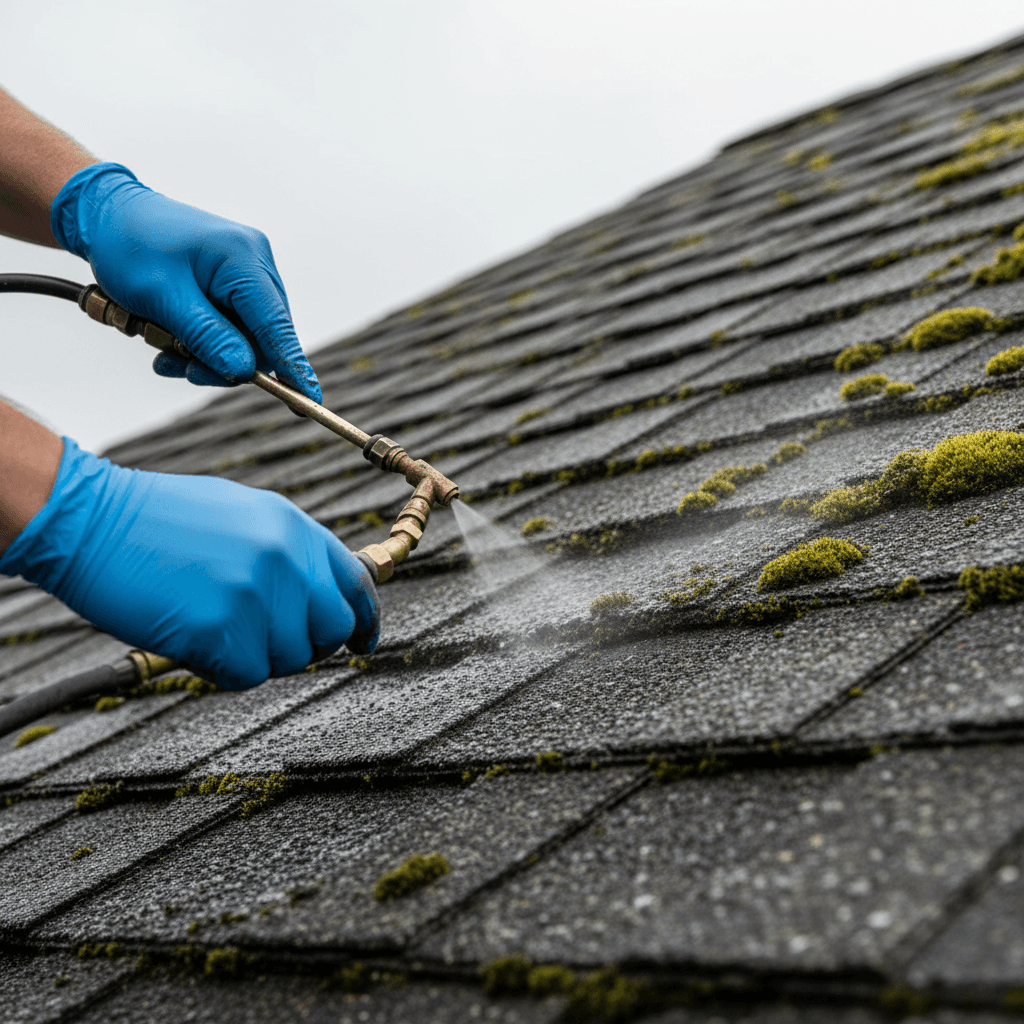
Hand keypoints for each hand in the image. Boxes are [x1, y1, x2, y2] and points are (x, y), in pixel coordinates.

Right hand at [0, 439, 378, 688]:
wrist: (90, 519)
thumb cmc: (157, 521)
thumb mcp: (242, 515)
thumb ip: (287, 552)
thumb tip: (317, 596)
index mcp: (294, 526)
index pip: (355, 583)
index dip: (365, 619)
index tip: (363, 641)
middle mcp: (286, 558)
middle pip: (333, 628)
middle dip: (308, 644)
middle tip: (268, 643)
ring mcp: (256, 594)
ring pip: (290, 658)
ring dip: (257, 655)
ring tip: (212, 624)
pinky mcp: (221, 629)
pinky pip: (247, 675)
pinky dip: (222, 669)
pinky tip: (193, 638)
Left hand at [50, 163, 320, 400]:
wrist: (108, 213)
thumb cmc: (129, 247)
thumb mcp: (162, 297)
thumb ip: (207, 337)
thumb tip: (244, 371)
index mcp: (242, 258)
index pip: (276, 325)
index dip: (292, 368)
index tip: (311, 402)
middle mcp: (255, 262)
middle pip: (262, 336)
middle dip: (225, 361)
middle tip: (181, 368)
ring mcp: (247, 270)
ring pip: (246, 336)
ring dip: (209, 353)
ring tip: (166, 352)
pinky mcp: (234, 280)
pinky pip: (233, 325)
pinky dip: (205, 340)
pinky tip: (174, 341)